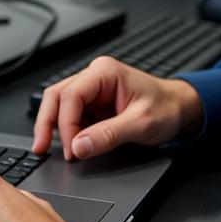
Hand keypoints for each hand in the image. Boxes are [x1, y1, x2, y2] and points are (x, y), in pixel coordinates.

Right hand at [32, 55, 203, 160]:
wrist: (179, 109)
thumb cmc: (166, 108)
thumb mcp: (141, 124)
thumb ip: (108, 135)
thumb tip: (79, 146)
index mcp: (105, 72)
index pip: (71, 94)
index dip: (66, 123)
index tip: (72, 149)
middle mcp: (95, 77)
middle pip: (57, 96)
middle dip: (47, 122)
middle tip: (41, 148)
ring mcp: (92, 90)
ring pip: (59, 104)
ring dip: (53, 127)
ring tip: (49, 149)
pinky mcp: (93, 104)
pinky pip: (71, 115)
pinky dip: (64, 131)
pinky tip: (66, 146)